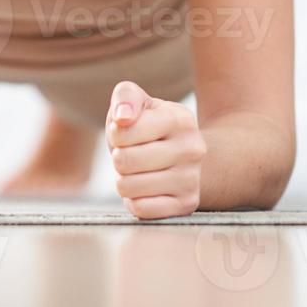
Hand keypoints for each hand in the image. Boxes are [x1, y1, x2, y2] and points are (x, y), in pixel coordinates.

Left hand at [106, 80, 205, 218]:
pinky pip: (141, 210)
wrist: (186, 155)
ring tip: (138, 172)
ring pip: (129, 187)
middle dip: (118, 159)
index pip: (123, 131)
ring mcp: (192, 179)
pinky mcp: (187, 204)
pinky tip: (145, 190)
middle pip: (124, 161)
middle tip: (131, 155)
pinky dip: (134, 201)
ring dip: (124, 181)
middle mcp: (192, 149)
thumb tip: (122, 118)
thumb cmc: (151, 126)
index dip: (115, 134)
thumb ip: (126, 97)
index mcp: (180, 119)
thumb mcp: (140, 103)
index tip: (126, 133)